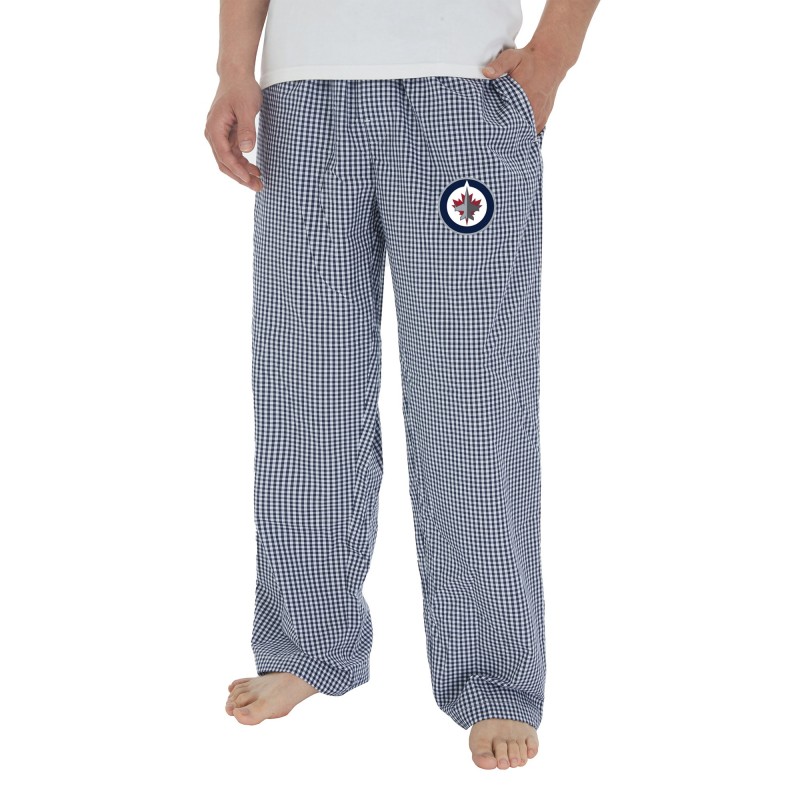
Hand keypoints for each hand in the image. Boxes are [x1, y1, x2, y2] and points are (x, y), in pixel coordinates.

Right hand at [205, 77, 263, 191]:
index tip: (249, 179)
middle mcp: (213, 133)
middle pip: (224, 162)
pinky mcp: (226, 135)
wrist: (236, 75)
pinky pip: (232, 154)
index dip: (237, 169)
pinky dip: (243, 163)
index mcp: (215, 127)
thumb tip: (246, 150)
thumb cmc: (241, 88)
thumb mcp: (247, 108)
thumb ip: (246, 129)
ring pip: (228, 160)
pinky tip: (255, 170)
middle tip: (257, 187)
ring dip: (242, 172)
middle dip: (240, 176)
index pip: (224, 155)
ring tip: (259, 182)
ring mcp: (218, 135)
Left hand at [482, 46, 565, 133]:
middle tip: (495, 137)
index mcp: (524, 98)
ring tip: (504, 138)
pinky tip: (517, 134)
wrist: (550, 59)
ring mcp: (540, 115)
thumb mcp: (512, 58)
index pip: (509, 122)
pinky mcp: (544, 117)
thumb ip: (499, 66)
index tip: (490, 132)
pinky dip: (525, 134)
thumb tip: (486, 72)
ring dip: (516, 135)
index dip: (499, 129)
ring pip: (526, 134)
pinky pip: (533, 131)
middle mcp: (534, 110)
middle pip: (517, 131)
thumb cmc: (529, 59)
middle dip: (506, 135)